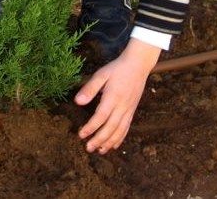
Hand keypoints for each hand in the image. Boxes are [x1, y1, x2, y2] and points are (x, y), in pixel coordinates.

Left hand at [74, 38, 160, 154]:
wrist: (138, 66)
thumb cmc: (117, 69)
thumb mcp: (101, 75)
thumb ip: (90, 89)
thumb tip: (77, 102)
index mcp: (113, 97)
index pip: (101, 116)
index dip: (91, 127)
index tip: (81, 134)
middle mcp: (122, 106)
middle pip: (110, 127)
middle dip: (99, 139)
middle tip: (88, 148)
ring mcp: (129, 110)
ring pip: (120, 130)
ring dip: (109, 142)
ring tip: (100, 151)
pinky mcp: (132, 111)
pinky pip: (126, 128)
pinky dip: (120, 138)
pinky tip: (114, 145)